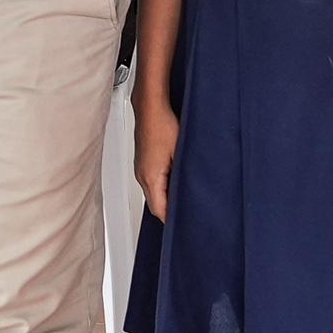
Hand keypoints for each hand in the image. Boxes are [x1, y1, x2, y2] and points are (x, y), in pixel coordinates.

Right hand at [132, 84, 176, 221]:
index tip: (185, 225)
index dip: (172, 221)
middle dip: (169, 212)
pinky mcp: (143, 163)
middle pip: (155, 205)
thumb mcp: (182, 153)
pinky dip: (162, 188)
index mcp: (151, 178)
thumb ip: (185, 177)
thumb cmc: (163, 125)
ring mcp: (140, 170)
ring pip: (153, 194)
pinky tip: (174, 182)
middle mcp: (142, 176)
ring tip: (183, 198)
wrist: (150, 107)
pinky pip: (151, 183)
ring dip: (166, 199)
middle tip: (187, 214)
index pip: (160, 211)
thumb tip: (192, 192)